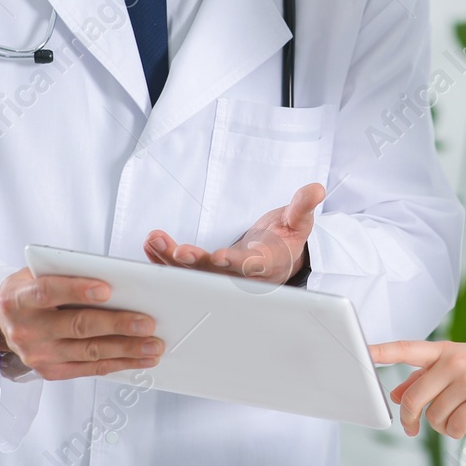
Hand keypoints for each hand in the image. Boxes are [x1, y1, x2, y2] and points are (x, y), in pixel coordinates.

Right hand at [0, 269, 161, 379]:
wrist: (2, 323)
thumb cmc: (30, 291)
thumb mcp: (37, 274)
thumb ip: (66, 274)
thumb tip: (116, 279)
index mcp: (21, 298)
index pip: (49, 292)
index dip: (77, 290)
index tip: (106, 289)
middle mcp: (27, 329)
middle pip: (78, 326)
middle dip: (117, 325)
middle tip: (148, 323)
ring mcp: (38, 354)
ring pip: (89, 351)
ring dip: (126, 349)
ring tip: (153, 345)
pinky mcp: (50, 371)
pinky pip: (90, 368)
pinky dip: (118, 364)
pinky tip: (140, 359)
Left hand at [144, 182, 324, 282]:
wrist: (275, 256)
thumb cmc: (285, 238)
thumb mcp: (299, 221)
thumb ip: (303, 206)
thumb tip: (316, 189)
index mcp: (264, 265)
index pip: (250, 266)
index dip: (235, 263)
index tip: (221, 257)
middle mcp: (238, 276)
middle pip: (214, 272)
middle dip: (194, 262)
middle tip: (178, 252)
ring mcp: (218, 275)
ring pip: (192, 272)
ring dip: (170, 258)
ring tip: (154, 239)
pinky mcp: (204, 271)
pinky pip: (180, 269)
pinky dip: (162, 258)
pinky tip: (149, 246)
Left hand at [369, 340, 465, 438]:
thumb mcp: (459, 365)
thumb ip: (425, 377)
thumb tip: (395, 393)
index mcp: (445, 350)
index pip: (407, 349)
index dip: (381, 351)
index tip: (362, 353)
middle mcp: (454, 362)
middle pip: (413, 397)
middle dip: (408, 418)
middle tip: (409, 428)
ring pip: (434, 416)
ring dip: (439, 426)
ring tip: (454, 417)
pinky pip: (454, 427)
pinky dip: (455, 432)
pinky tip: (464, 423)